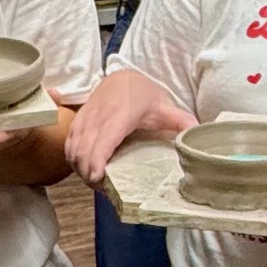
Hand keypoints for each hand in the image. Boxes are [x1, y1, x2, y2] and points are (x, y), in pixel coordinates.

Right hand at [66, 68, 194, 184]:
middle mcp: (99, 116)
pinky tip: (83, 171)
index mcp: (121, 114)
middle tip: (101, 189)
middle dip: (88, 172)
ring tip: (94, 184)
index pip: (105, 138)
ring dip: (80, 168)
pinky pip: (69, 143)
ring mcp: (85, 118)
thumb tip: (197, 133)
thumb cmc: (142, 94)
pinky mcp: (77, 121)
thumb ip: (180, 120)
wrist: (121, 77)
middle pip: (85, 148)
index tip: (98, 178)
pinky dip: (73, 159)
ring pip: (74, 147)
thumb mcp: (163, 105)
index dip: (98, 159)